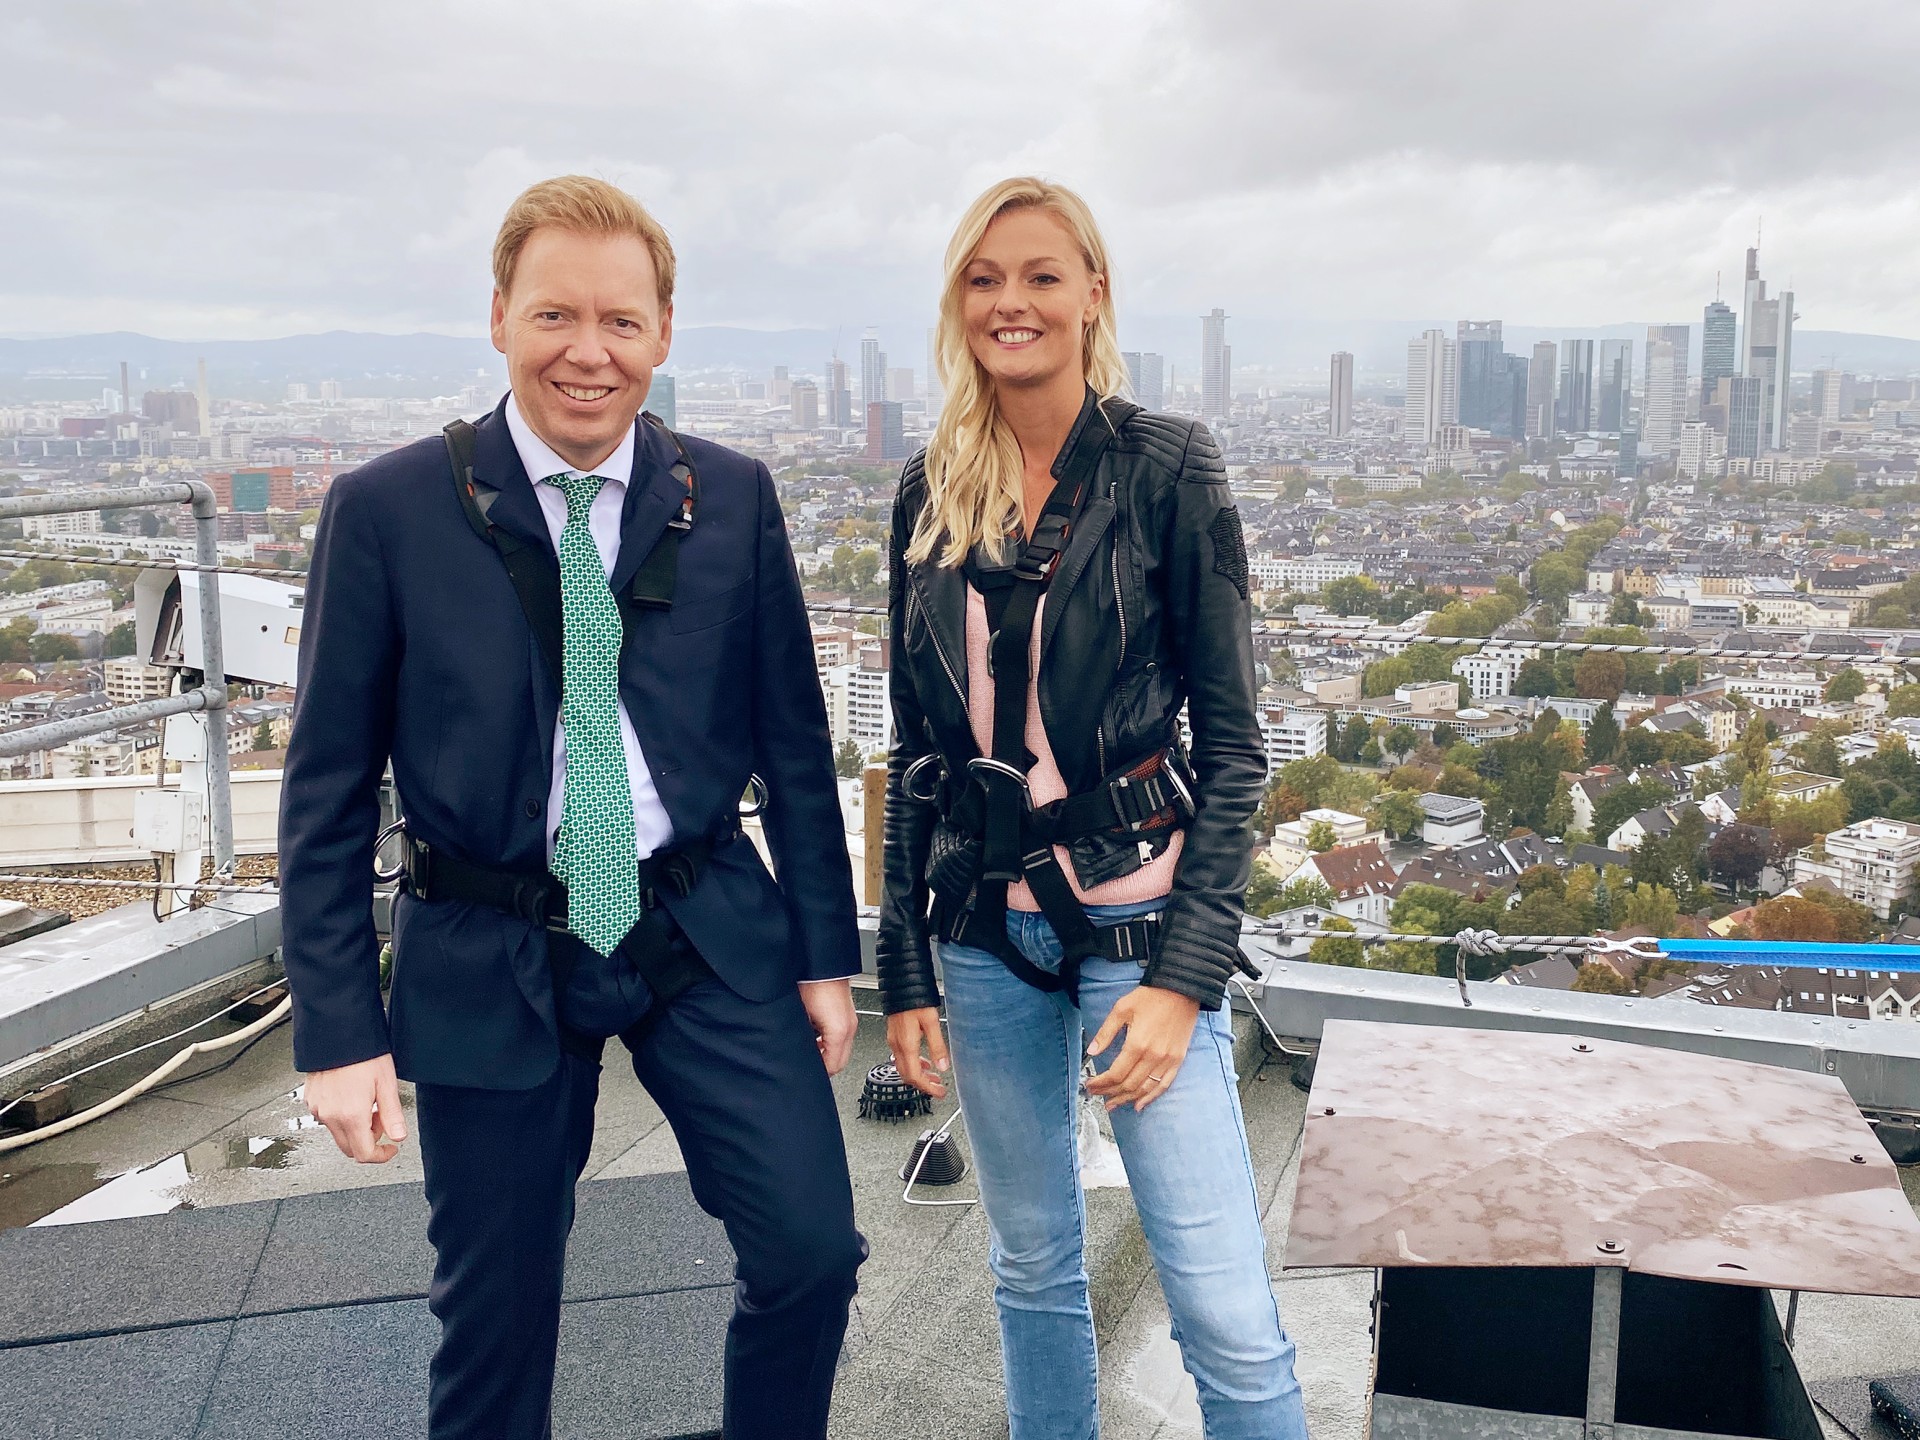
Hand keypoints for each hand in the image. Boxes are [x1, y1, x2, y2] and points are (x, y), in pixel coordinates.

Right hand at [304, 1053, 406, 1162]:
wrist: (337, 1032)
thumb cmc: (363, 1053)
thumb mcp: (387, 1083)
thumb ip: (393, 1115)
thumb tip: (399, 1137)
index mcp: (350, 1115)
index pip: (363, 1154)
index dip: (381, 1156)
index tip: (390, 1148)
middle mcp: (329, 1115)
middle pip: (349, 1148)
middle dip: (369, 1140)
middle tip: (381, 1118)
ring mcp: (317, 1108)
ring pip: (337, 1133)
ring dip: (355, 1127)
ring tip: (367, 1101)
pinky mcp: (310, 1099)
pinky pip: (327, 1118)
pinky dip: (341, 1116)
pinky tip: (352, 1096)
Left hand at [799, 978, 857, 1075]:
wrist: (820, 964)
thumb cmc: (810, 984)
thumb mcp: (801, 1018)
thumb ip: (805, 1040)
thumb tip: (802, 1053)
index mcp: (839, 1031)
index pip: (833, 1066)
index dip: (818, 1072)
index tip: (806, 1071)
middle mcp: (849, 1028)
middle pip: (840, 1062)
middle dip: (824, 1065)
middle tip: (808, 1063)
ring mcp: (850, 1021)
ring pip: (842, 1050)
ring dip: (826, 1053)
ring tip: (809, 1048)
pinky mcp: (847, 1014)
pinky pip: (841, 1037)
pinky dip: (829, 1042)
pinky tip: (815, 1035)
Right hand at [886, 1007, 949, 1099]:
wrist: (900, 985)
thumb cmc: (914, 1000)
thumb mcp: (932, 1022)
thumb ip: (937, 1046)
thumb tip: (943, 1066)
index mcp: (907, 1045)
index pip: (915, 1077)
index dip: (927, 1088)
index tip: (939, 1092)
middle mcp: (897, 1045)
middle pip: (908, 1076)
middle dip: (923, 1085)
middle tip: (938, 1088)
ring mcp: (894, 1041)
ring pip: (904, 1067)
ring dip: (919, 1075)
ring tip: (933, 1076)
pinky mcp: (894, 1035)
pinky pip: (902, 1057)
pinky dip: (913, 1064)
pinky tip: (923, 1060)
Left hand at [1085, 987, 1200, 1112]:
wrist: (1181, 990)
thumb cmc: (1151, 997)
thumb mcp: (1122, 1009)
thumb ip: (1106, 1032)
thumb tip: (1092, 1051)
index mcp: (1137, 1044)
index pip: (1116, 1073)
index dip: (1101, 1083)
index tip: (1090, 1085)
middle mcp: (1153, 1056)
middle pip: (1128, 1084)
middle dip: (1110, 1093)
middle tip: (1098, 1095)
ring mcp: (1167, 1060)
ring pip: (1144, 1089)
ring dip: (1127, 1099)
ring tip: (1113, 1105)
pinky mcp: (1178, 1060)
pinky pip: (1164, 1085)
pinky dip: (1150, 1098)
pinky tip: (1139, 1105)